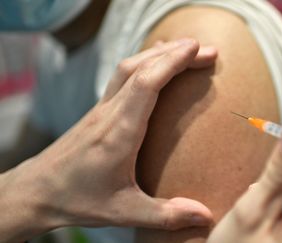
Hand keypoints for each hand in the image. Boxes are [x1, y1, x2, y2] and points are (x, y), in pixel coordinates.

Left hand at [0, 39, 216, 242]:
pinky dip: (144, 64)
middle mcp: (109, 114)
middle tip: (207, 50)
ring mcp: (101, 109)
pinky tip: (154, 65)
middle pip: (140, 68)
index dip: (172, 62)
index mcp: (119, 133)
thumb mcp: (124, 212)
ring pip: (128, 68)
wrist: (36, 191)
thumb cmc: (78, 200)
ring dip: (158, 54)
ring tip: (186, 49)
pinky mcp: (98, 111)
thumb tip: (206, 216)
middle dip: (175, 54)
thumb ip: (166, 214)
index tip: (197, 49)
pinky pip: (122, 77)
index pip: (146, 84)